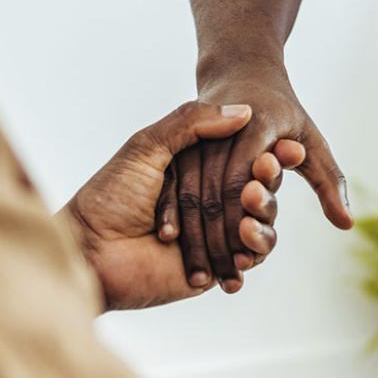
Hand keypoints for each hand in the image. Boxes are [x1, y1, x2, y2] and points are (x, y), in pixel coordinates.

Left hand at [60, 102, 281, 310]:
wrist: (90, 250)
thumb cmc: (111, 195)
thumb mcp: (147, 146)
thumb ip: (191, 122)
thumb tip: (244, 110)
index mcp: (200, 169)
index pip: (247, 157)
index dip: (272, 151)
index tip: (286, 142)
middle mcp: (212, 200)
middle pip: (260, 187)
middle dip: (270, 178)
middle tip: (266, 167)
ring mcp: (217, 234)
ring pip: (263, 221)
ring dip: (265, 211)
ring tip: (250, 203)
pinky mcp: (217, 267)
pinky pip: (251, 256)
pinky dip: (256, 246)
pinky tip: (245, 238)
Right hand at [154, 66, 351, 293]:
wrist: (241, 69)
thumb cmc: (285, 112)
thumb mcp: (312, 140)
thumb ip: (330, 182)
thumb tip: (346, 224)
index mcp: (259, 125)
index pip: (244, 179)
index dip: (242, 222)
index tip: (248, 260)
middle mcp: (224, 129)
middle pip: (214, 191)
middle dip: (218, 240)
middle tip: (224, 279)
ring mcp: (197, 134)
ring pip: (190, 189)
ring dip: (194, 235)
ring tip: (199, 275)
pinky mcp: (178, 140)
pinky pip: (171, 179)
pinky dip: (170, 211)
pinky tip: (170, 240)